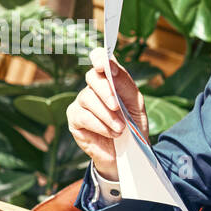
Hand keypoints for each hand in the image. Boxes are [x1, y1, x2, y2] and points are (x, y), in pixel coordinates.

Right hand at [67, 47, 148, 181]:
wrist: (127, 153)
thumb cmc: (132, 125)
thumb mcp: (135, 105)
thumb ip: (125, 85)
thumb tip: (111, 68)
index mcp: (110, 79)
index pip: (99, 58)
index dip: (99, 57)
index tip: (103, 65)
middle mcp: (93, 88)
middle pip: (92, 77)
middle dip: (106, 91)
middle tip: (117, 106)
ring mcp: (82, 102)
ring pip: (88, 98)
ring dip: (107, 115)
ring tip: (120, 129)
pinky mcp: (74, 119)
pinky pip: (84, 116)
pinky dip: (100, 125)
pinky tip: (112, 133)